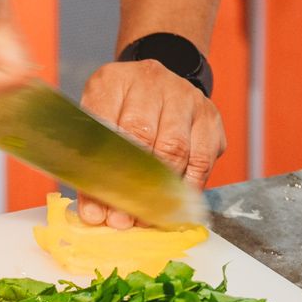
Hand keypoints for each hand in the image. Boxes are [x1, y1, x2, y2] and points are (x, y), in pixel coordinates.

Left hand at [78, 58, 224, 227]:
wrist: (157, 87)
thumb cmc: (120, 113)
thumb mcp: (96, 125)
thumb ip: (92, 166)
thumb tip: (96, 215)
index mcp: (112, 81)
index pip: (101, 125)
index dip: (99, 171)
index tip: (97, 209)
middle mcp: (150, 80)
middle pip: (140, 135)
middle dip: (131, 185)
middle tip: (123, 221)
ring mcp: (184, 96)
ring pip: (175, 148)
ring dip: (160, 191)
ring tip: (147, 218)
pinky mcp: (209, 116)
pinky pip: (201, 159)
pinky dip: (188, 188)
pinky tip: (175, 205)